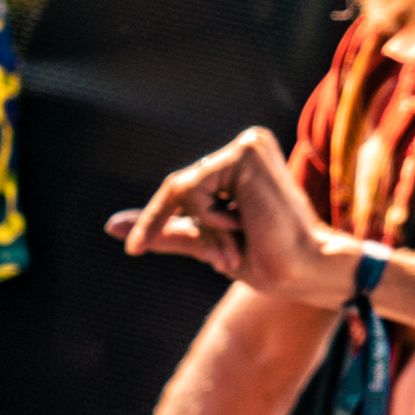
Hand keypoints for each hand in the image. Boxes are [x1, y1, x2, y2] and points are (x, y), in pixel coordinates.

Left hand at [108, 127, 351, 308]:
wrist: (302, 269)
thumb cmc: (268, 259)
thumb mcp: (207, 242)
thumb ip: (167, 230)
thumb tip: (112, 226)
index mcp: (243, 163)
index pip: (185, 187)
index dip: (157, 218)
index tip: (134, 249)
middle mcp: (247, 146)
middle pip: (181, 186)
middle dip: (193, 229)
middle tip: (224, 260)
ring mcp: (247, 145)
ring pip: (185, 188)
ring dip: (204, 229)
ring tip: (237, 248)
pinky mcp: (245, 153)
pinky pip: (194, 188)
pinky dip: (209, 218)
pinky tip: (242, 224)